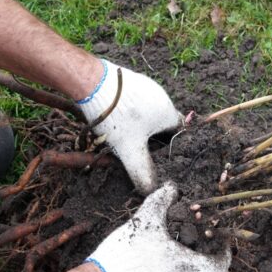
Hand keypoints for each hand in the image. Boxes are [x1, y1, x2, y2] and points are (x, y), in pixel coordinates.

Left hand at [77, 60, 182, 193]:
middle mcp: (163, 97)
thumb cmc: (116, 117)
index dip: (169, 149)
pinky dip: (130, 113)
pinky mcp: (131, 81)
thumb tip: (151, 190)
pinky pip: (136, 101)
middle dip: (152, 139)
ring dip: (140, 126)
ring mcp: (147, 86)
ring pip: (149, 112)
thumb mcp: (129, 149)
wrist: (92, 82)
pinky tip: (116, 119)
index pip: (178, 134)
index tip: (156, 158)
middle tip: (138, 150)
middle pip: (163, 124)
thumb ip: (142, 172)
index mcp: (168, 113)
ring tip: (124, 136)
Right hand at [85, 181, 230, 271]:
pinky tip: (153, 262)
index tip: (219, 241)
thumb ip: (161, 199)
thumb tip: (172, 187)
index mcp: (189, 270)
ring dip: (183, 264)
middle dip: (200, 254)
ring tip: (170, 247)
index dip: (222, 253)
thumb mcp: (146, 220)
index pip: (219, 267)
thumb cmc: (127, 254)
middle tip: (192, 237)